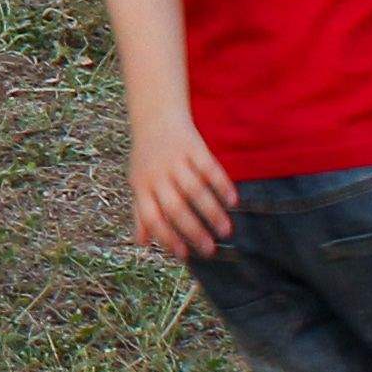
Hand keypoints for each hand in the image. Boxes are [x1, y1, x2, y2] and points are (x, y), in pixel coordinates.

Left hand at [121, 113, 237, 261]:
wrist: (155, 116)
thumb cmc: (148, 157)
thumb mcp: (138, 182)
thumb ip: (140, 212)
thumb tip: (142, 243)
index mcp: (141, 185)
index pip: (152, 217)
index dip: (167, 237)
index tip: (185, 255)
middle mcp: (157, 174)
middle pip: (175, 207)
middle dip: (194, 231)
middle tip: (210, 250)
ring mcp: (175, 159)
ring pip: (195, 190)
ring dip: (212, 212)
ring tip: (226, 231)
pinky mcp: (193, 146)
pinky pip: (209, 168)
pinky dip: (222, 185)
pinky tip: (233, 201)